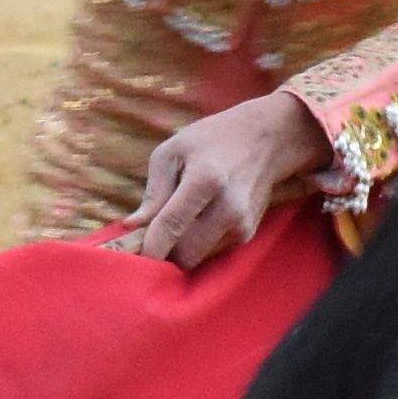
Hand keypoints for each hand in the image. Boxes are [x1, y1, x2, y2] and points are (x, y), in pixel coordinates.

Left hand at [122, 92, 321, 264]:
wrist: (266, 139)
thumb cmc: (212, 140)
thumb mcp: (174, 150)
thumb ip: (153, 190)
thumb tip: (133, 225)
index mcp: (207, 179)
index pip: (171, 224)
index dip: (149, 247)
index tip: (131, 258)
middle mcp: (229, 208)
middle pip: (185, 253)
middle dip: (163, 253)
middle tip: (147, 240)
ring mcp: (242, 224)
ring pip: (197, 258)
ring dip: (180, 249)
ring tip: (176, 222)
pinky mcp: (247, 234)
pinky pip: (211, 252)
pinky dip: (197, 243)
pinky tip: (199, 219)